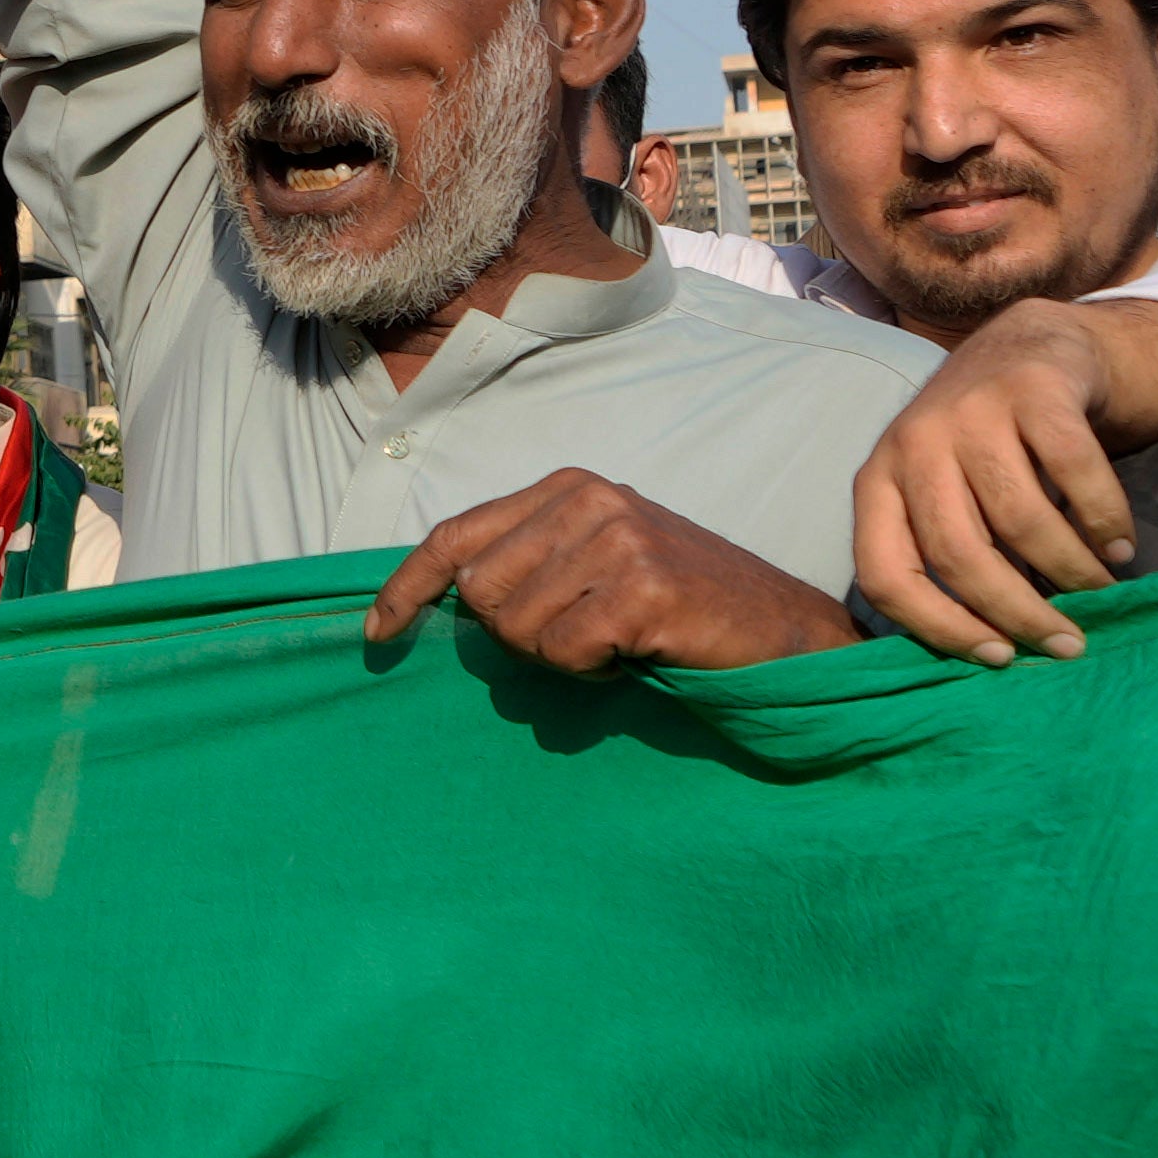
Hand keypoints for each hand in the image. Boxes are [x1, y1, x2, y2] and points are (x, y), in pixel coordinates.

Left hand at [368, 469, 855, 672]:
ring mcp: (617, 540)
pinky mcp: (643, 588)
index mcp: (567, 488)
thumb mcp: (595, 563)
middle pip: (479, 593)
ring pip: (517, 629)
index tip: (378, 633)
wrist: (779, 628)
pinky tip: (634, 652)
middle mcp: (588, 501)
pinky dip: (589, 669)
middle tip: (579, 635)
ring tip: (615, 639)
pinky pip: (563, 652)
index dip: (407, 587)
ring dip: (557, 655)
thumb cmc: (678, 606)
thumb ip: (528, 564)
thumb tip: (444, 597)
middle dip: (514, 635)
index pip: (455, 535)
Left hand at [853, 297, 1137, 662]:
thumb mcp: (939, 494)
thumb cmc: (980, 447)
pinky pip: (1076, 472)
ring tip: (1099, 592)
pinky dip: (1103, 519)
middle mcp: (913, 445)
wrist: (1026, 345)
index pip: (887, 575)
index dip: (938, 626)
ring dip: (1070, 570)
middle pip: (960, 554)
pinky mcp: (1033, 389)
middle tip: (1066, 644)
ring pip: (1020, 519)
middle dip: (1019, 611)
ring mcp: (970, 411)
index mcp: (876, 484)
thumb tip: (993, 649)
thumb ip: (946, 553)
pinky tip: (1120, 546)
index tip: (998, 656)